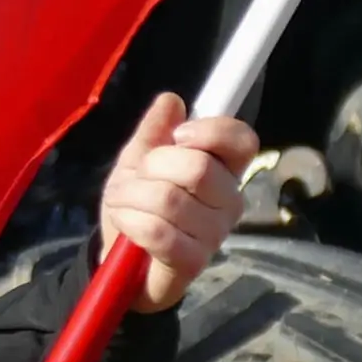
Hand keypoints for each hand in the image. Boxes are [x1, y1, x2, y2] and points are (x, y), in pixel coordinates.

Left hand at [101, 92, 262, 310]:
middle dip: (151, 168)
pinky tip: (126, 225)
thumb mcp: (137, 162)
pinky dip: (130, 221)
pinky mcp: (193, 261)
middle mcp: (229, 201)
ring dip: (131, 197)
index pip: (242, 140)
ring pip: (169, 199)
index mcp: (224, 170)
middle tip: (135, 181)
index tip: (178, 136)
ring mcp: (215, 233)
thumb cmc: (137, 206)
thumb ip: (153, 132)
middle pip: (198, 168)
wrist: (119, 260)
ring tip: (123, 204)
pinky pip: (157, 231)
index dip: (210, 131)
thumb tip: (171, 100)